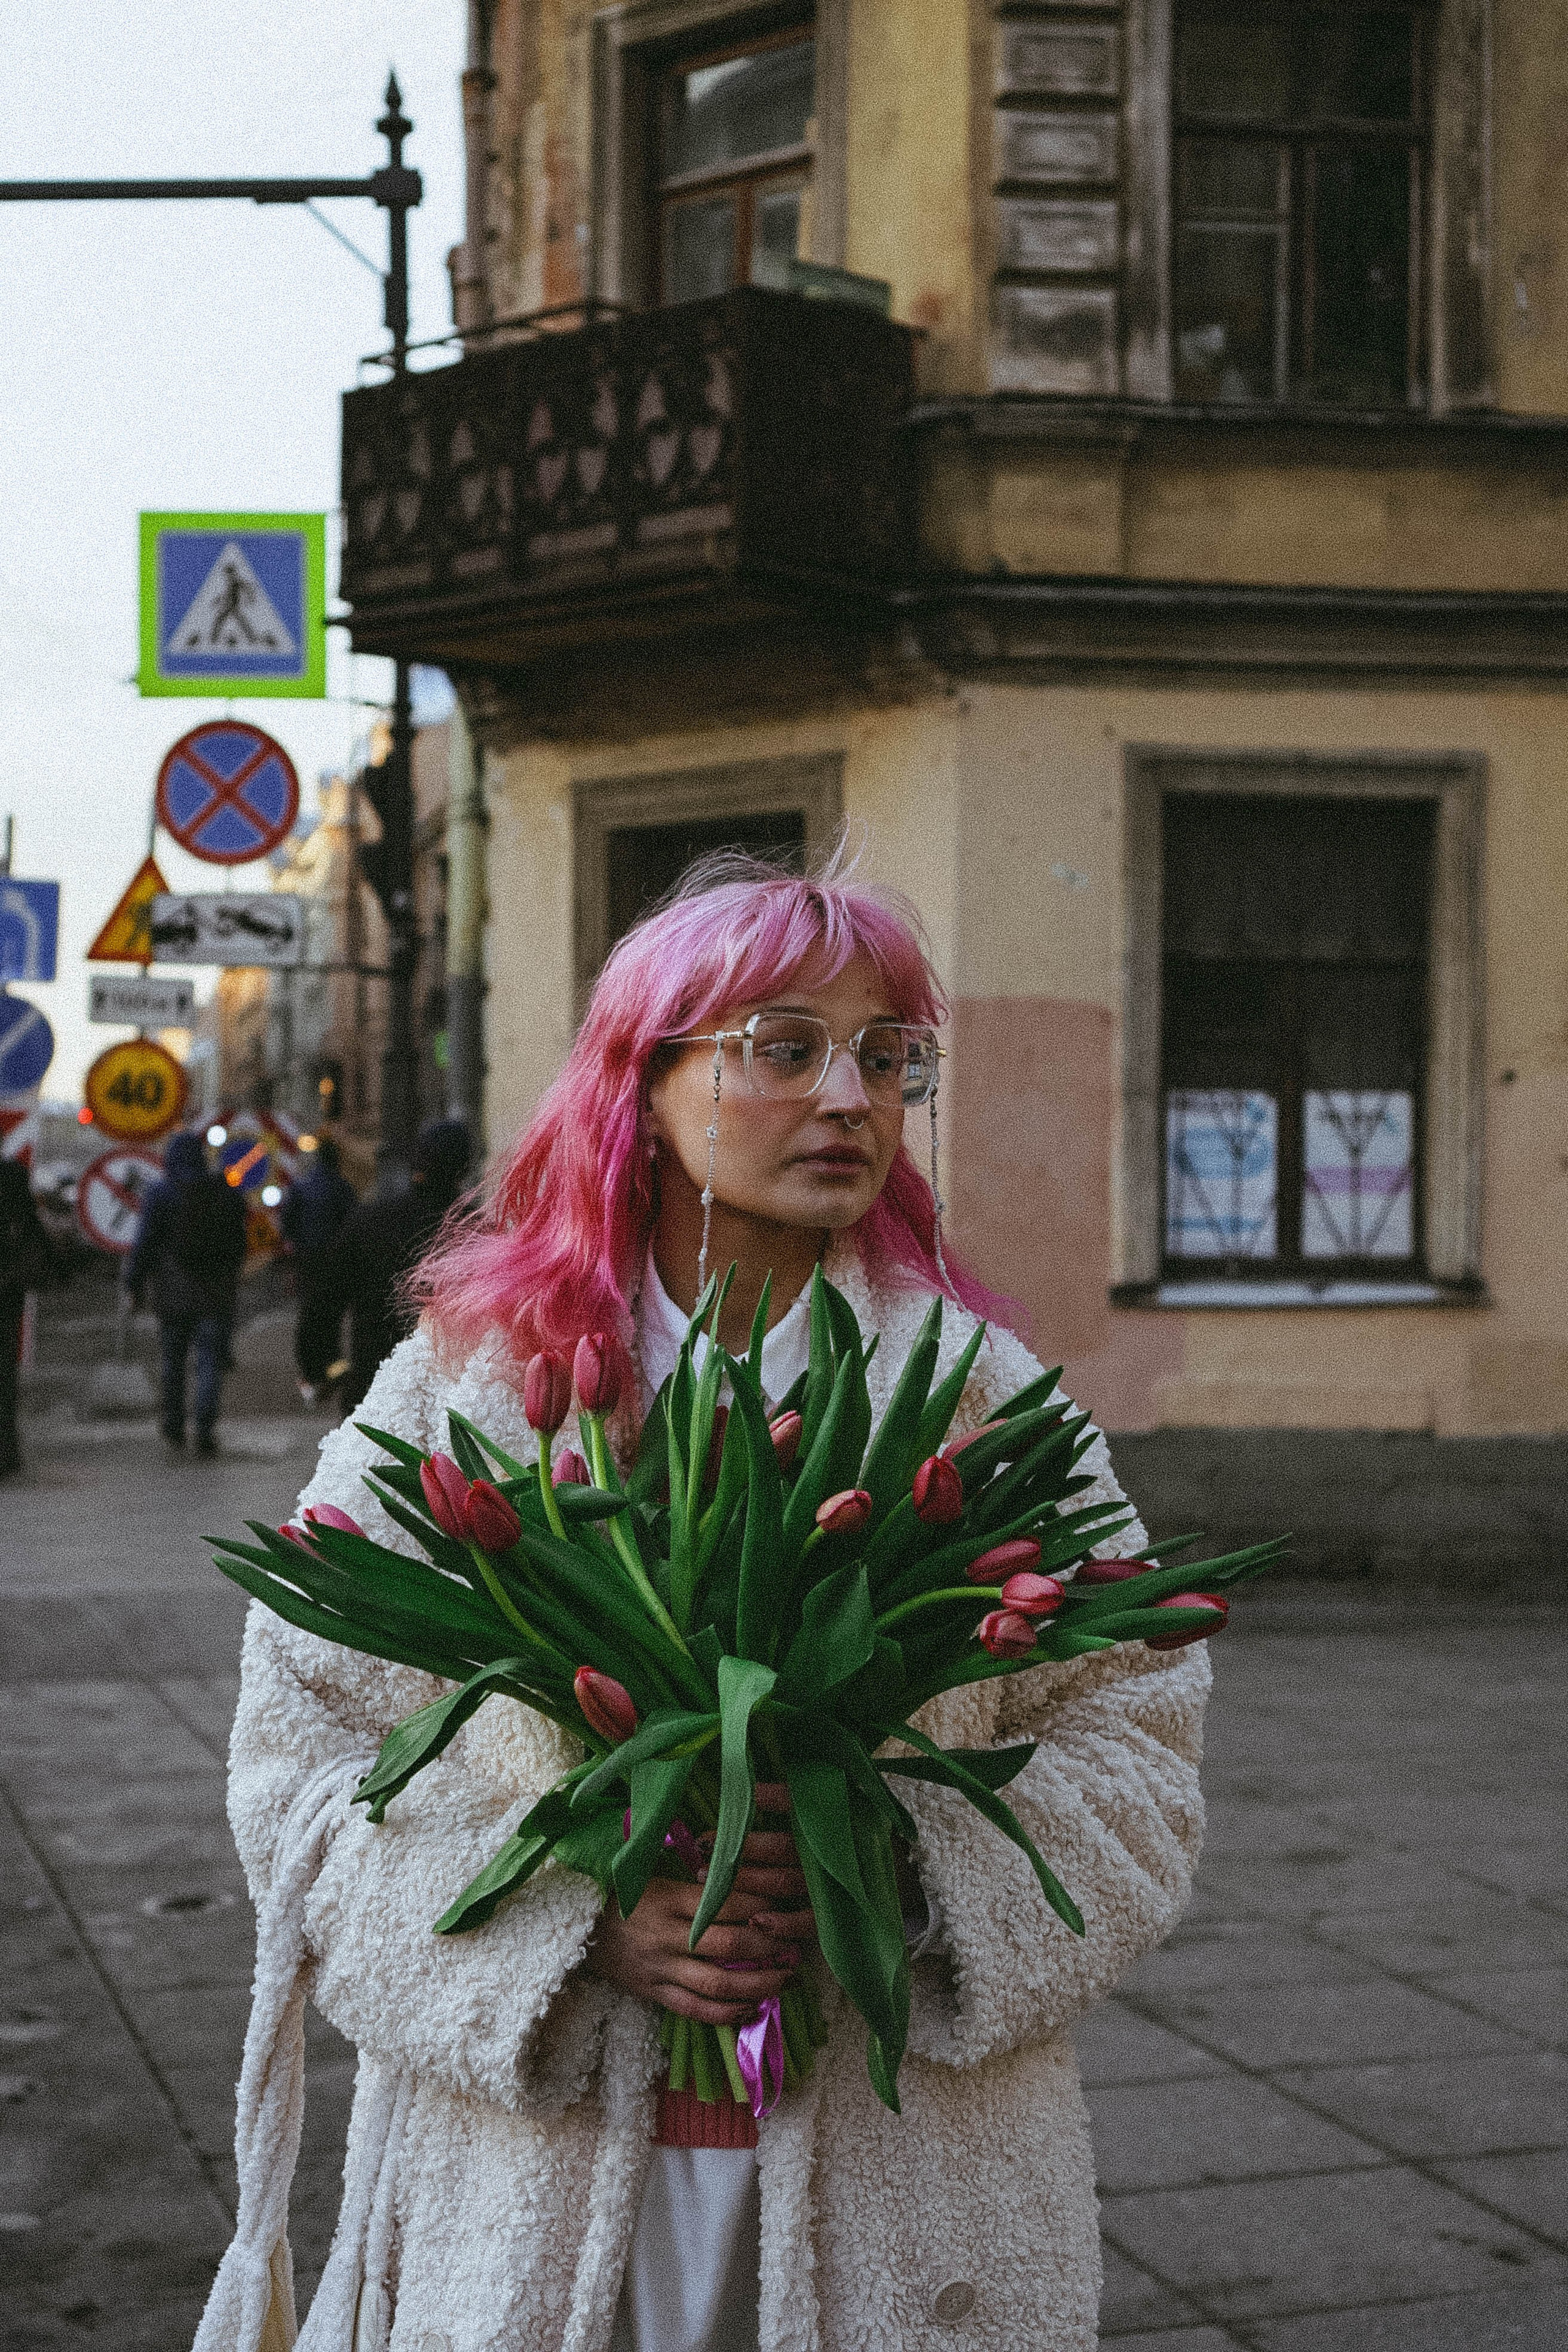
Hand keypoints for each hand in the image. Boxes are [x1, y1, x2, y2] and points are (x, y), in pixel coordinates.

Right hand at [584, 1782, 816, 2024]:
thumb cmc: (621, 1895)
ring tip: (784, 1979)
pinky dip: (726, 2013)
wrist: (575, 1926)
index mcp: (668, 1898)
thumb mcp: (653, 1875)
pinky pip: (694, 2010)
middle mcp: (667, 1935)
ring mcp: (660, 1968)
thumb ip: (693, 1880)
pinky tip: (751, 2008)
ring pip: (717, 1983)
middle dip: (768, 1947)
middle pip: (728, 1943)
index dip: (759, 1903)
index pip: (723, 1901)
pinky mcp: (653, 1992)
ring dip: (757, 1984)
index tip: (782, 1904)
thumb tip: (738, 1870)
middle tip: (794, 1946)